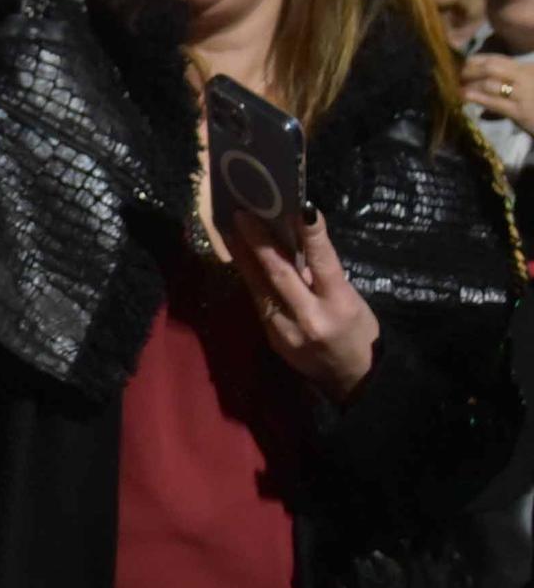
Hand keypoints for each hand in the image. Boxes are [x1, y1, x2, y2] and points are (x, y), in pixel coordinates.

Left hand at [227, 207, 380, 402]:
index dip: (312, 236)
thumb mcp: (351, 299)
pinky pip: (258, 301)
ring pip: (260, 287)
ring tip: (230, 230)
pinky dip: (249, 278)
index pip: (324, 263)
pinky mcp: (271, 337)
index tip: (301, 208)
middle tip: (242, 214)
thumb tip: (294, 242)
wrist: (352, 379)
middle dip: (259, 242)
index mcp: (340, 304)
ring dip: (243, 256)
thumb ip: (323, 275)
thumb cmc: (357, 330)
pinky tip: (239, 259)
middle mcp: (310, 318)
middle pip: (280, 274)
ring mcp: (286, 330)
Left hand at [462, 54, 533, 135]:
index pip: (498, 59)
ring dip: (470, 84)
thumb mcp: (529, 91)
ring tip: (457, 87)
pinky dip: (477, 98)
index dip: (476, 60)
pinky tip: (464, 97)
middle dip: (470, 69)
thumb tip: (482, 100)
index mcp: (528, 69)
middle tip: (455, 75)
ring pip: (490, 82)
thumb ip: (507, 92)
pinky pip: (495, 102)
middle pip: (492, 67)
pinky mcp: (521, 111)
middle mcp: (527, 76)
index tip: (462, 63)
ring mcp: (524, 93)